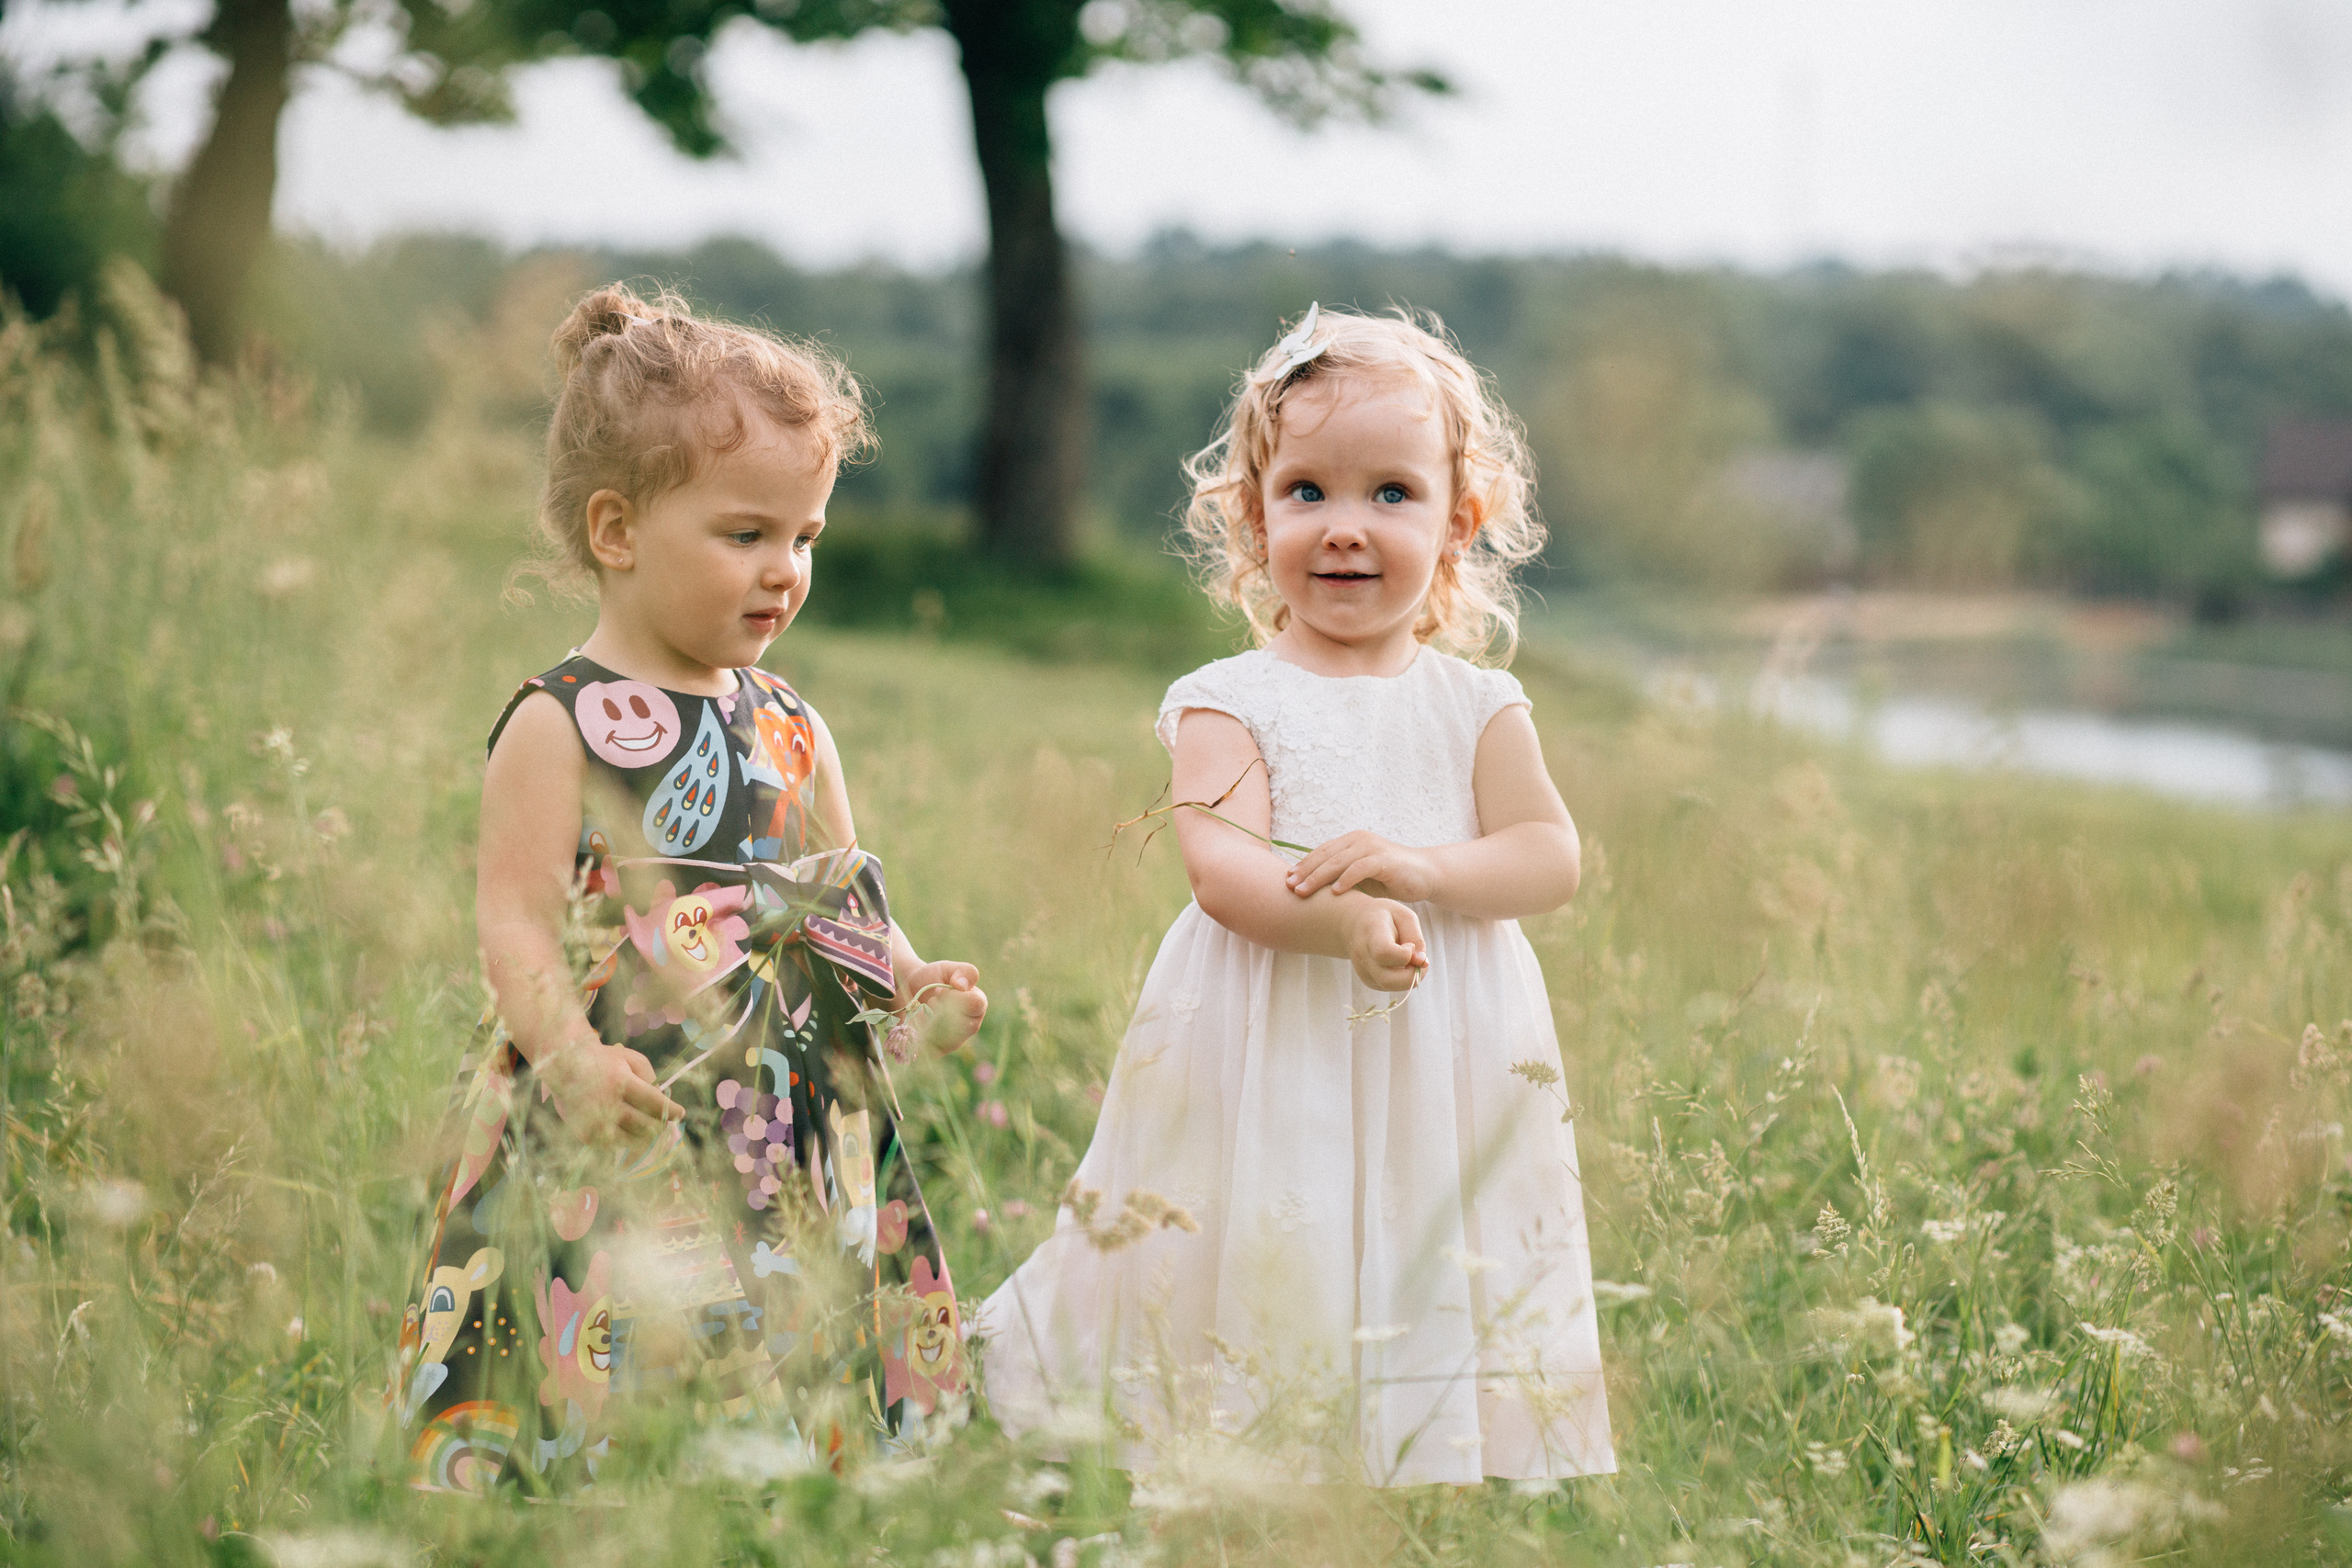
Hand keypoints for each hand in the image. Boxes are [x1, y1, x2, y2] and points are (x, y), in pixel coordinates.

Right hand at [538, 1037, 682, 1145]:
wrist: (565, 1068)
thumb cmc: (606, 1062)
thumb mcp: (631, 1059)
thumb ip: (651, 1080)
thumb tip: (664, 1106)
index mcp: (620, 1083)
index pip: (655, 1104)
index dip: (671, 1111)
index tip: (680, 1113)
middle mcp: (607, 1106)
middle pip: (647, 1126)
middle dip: (660, 1124)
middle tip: (665, 1122)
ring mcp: (596, 1124)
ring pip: (635, 1140)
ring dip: (647, 1135)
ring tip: (651, 1127)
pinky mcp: (588, 1137)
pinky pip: (618, 1144)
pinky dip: (627, 1138)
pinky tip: (628, 1128)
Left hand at [901, 960, 986, 1053]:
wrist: (908, 992)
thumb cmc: (932, 979)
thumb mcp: (947, 968)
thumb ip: (963, 971)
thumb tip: (961, 985)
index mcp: (977, 1005)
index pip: (975, 1004)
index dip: (956, 996)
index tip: (941, 991)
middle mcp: (969, 1026)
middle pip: (960, 1024)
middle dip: (939, 1010)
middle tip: (930, 1001)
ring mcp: (954, 1041)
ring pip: (943, 1037)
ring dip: (927, 1021)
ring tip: (920, 1010)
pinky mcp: (937, 1051)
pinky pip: (929, 1047)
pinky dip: (918, 1033)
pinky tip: (913, 1022)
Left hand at [1287, 831, 1438, 904]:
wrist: (1424, 875)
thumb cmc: (1390, 878)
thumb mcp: (1361, 876)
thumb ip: (1341, 877)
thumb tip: (1312, 889)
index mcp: (1351, 842)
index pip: (1321, 852)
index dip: (1303, 865)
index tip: (1286, 880)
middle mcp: (1359, 840)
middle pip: (1325, 856)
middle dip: (1305, 872)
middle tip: (1289, 887)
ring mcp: (1372, 848)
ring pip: (1339, 861)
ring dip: (1318, 877)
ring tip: (1304, 891)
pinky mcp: (1384, 859)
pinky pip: (1360, 868)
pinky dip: (1346, 879)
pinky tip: (1335, 891)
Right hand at [1347, 899, 1427, 991]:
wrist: (1355, 923)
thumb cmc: (1385, 917)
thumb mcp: (1404, 917)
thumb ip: (1416, 938)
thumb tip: (1422, 963)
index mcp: (1371, 933)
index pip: (1384, 953)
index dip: (1405, 954)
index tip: (1410, 945)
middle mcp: (1363, 955)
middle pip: (1388, 980)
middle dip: (1412, 975)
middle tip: (1418, 959)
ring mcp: (1363, 971)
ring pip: (1391, 987)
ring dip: (1409, 978)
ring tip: (1410, 960)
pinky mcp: (1368, 981)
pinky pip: (1391, 987)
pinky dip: (1402, 979)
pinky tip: (1400, 964)